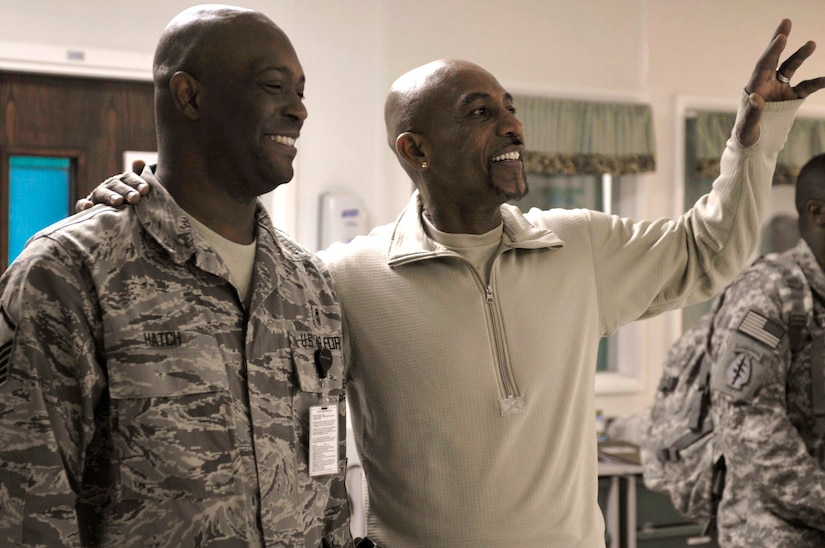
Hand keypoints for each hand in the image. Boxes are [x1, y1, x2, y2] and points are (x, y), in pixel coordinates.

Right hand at [74, 161, 149, 212]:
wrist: (111, 220)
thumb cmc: (127, 205)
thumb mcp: (134, 193)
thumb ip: (138, 180)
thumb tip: (139, 161)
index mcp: (121, 182)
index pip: (128, 178)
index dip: (137, 182)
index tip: (146, 190)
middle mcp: (108, 187)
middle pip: (116, 185)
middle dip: (126, 191)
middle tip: (135, 198)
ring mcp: (96, 197)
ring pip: (101, 193)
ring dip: (110, 196)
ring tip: (118, 201)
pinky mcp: (86, 208)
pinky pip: (81, 205)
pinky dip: (83, 205)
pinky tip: (88, 207)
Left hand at [737, 19, 824, 145]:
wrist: (755, 147)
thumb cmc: (746, 137)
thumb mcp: (747, 128)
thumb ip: (752, 113)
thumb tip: (756, 96)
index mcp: (754, 88)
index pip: (763, 65)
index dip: (771, 51)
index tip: (780, 38)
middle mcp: (767, 84)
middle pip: (774, 58)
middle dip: (779, 40)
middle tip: (786, 21)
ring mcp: (780, 89)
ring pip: (791, 68)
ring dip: (801, 56)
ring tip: (811, 43)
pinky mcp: (791, 98)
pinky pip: (806, 87)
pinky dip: (817, 82)